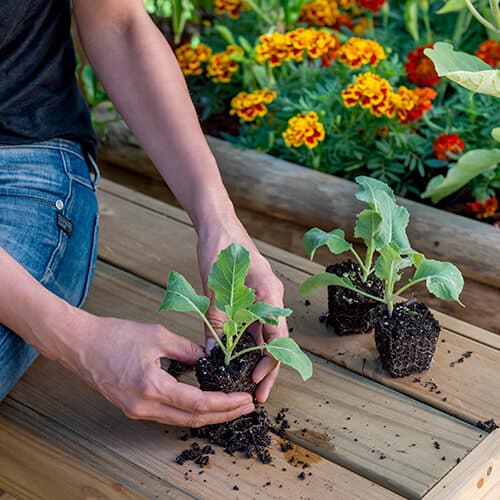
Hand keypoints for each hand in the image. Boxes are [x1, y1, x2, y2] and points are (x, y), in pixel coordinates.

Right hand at [63, 313, 253, 426]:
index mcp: (152, 386)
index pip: (198, 403)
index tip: (244, 399)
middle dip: (223, 414)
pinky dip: (189, 411)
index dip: (225, 404)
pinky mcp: (133, 408)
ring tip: (230, 405)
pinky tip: (203, 402)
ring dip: (208, 414)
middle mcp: (144, 406)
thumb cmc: (115, 335)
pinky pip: (167, 415)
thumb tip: (210, 359)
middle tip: (246, 406)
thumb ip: (187, 349)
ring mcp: (137, 410)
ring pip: (180, 420)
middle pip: (192, 418)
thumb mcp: (157, 335)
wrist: (81, 344)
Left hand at [197, 217, 287, 402]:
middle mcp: (271, 298)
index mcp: (270, 294)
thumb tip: (212, 354)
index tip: (255, 381)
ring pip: (265, 335)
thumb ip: (216, 321)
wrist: (218, 224)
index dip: (268, 363)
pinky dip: (248, 342)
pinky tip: (238, 357)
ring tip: (248, 381)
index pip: (277, 338)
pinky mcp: (253, 297)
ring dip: (258, 357)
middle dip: (268, 368)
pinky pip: (254, 325)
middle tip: (257, 394)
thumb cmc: (221, 248)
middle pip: (275, 341)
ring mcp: (263, 298)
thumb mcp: (215, 287)